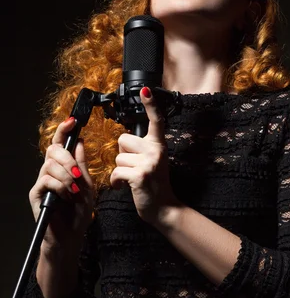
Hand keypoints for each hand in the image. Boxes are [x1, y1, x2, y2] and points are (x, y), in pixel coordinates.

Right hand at [29, 117, 94, 252]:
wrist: (71, 237)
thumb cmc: (79, 214)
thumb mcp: (87, 186)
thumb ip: (82, 165)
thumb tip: (79, 141)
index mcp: (63, 168)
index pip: (60, 145)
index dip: (64, 131)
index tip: (72, 121)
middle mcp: (50, 172)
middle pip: (52, 150)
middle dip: (67, 159)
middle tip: (77, 174)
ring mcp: (42, 183)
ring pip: (50, 165)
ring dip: (67, 176)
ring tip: (75, 191)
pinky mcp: (36, 194)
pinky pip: (46, 180)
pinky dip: (60, 186)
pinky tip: (68, 197)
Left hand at [110, 87, 179, 223]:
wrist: (164, 208)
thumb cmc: (154, 184)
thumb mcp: (153, 161)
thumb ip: (142, 148)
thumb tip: (124, 140)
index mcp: (158, 144)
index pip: (155, 120)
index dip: (150, 104)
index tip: (145, 89)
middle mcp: (156, 150)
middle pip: (122, 140)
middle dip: (123, 155)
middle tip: (135, 168)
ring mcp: (149, 162)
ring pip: (117, 158)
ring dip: (120, 171)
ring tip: (133, 179)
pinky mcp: (140, 175)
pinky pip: (116, 172)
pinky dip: (116, 182)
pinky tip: (125, 186)